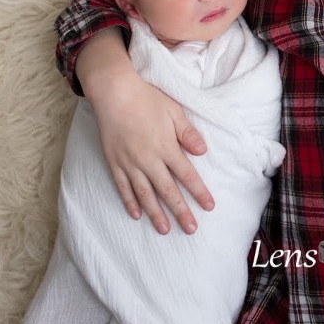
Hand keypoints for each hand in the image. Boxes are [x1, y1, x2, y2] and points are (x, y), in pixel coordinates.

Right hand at [91, 73, 214, 234]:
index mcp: (166, 147)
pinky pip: (123, 187)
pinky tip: (136, 215)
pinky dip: (130, 202)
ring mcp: (129, 163)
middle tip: (191, 229)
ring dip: (156, 214)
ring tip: (165, 230)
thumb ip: (188, 133)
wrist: (114, 93)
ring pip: (145, 194)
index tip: (209, 207)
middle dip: (181, 211)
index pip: (187, 175)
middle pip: (168, 191)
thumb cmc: (148, 99)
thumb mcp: (174, 111)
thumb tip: (203, 152)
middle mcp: (148, 160)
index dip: (199, 192)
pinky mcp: (114, 162)